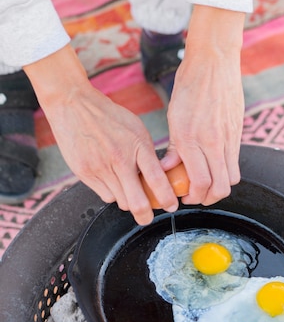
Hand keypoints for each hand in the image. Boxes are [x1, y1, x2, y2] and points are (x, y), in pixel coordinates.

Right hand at [24, 45, 178, 224]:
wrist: (74, 105)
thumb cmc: (109, 116)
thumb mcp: (137, 129)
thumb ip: (147, 154)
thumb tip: (158, 179)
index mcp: (138, 146)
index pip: (157, 180)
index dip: (167, 198)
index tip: (171, 206)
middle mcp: (119, 160)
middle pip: (137, 202)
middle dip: (145, 215)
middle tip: (148, 216)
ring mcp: (101, 168)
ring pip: (121, 201)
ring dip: (127, 200)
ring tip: (127, 188)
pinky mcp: (85, 174)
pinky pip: (104, 196)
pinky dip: (111, 192)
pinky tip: (111, 179)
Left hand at [162, 5, 245, 205]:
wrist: (214, 62)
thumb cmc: (189, 86)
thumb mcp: (174, 116)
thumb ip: (174, 147)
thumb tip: (168, 169)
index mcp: (190, 138)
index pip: (200, 182)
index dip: (194, 197)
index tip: (185, 196)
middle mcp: (212, 141)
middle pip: (220, 187)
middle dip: (208, 198)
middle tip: (197, 195)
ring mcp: (228, 137)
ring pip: (232, 178)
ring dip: (220, 186)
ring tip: (207, 182)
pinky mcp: (238, 132)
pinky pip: (235, 161)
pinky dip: (226, 169)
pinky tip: (214, 163)